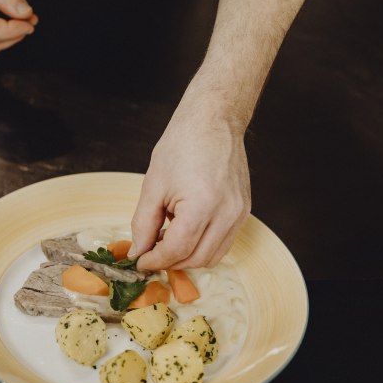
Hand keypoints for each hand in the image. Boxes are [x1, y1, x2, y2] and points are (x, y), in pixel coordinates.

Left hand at [131, 105, 251, 270]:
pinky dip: (202, 246)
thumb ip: (143, 224)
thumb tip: (138, 252)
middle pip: (195, 259)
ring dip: (186, 257)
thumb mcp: (153, 187)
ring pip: (211, 256)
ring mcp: (239, 213)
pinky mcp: (244, 211)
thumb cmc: (182, 146)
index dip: (154, 260)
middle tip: (149, 253)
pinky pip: (223, 243)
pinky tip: (185, 232)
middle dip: (169, 262)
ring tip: (166, 240)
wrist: (212, 120)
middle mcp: (227, 213)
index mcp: (202, 205)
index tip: (139, 261)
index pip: (176, 250)